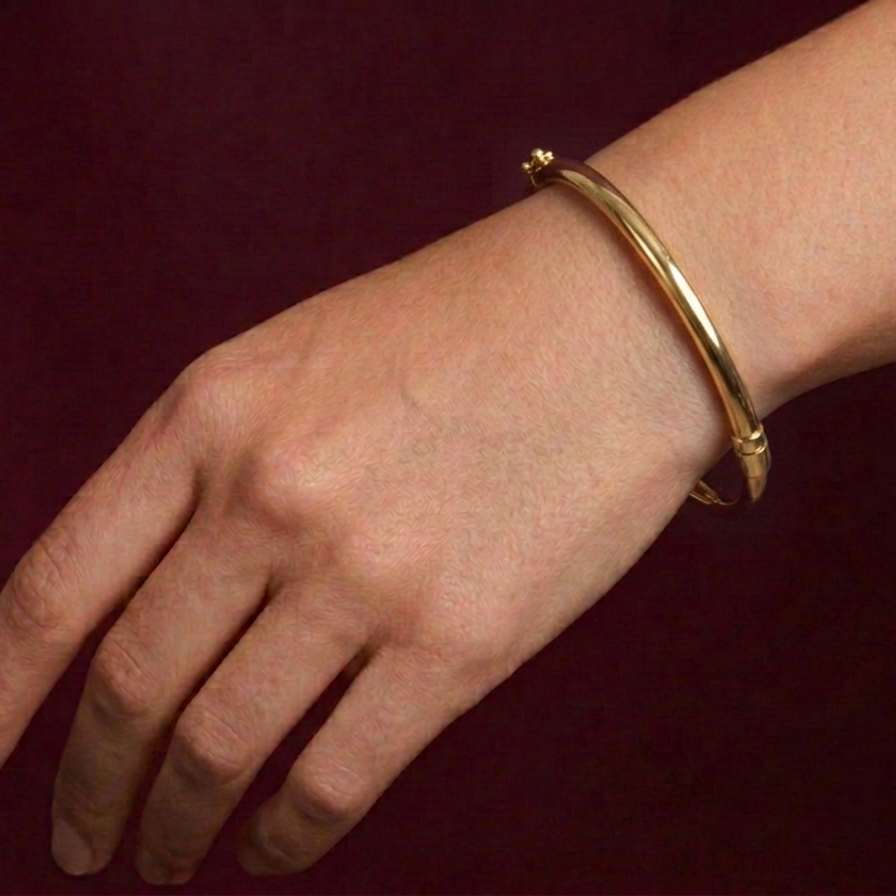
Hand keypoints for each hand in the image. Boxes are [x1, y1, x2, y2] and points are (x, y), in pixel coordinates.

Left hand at [0, 187, 728, 882]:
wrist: (621, 316)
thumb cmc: (466, 324)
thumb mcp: (301, 360)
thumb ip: (216, 470)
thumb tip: (159, 598)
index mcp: (211, 413)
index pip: (57, 587)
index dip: (0, 694)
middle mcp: (270, 497)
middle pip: (134, 685)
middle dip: (96, 781)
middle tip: (89, 837)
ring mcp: (364, 575)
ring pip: (224, 745)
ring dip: (182, 820)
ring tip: (172, 854)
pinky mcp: (461, 642)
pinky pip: (335, 773)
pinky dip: (289, 832)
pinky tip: (273, 847)